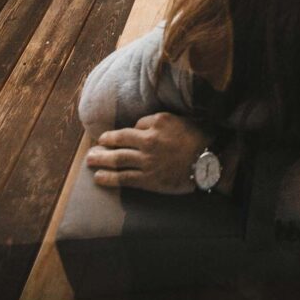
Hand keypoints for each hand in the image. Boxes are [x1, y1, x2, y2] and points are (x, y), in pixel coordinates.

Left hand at [86, 112, 209, 193]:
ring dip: (101, 159)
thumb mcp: (182, 120)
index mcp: (159, 121)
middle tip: (94, 146)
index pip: (137, 124)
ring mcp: (147, 160)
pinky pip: (124, 178)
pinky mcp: (148, 179)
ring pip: (118, 158)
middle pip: (121, 139)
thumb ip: (164, 122)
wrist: (209, 162)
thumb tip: (147, 126)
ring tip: (90, 159)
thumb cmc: (200, 139)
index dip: (131, 130)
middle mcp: (149, 139)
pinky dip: (109, 178)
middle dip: (105, 142)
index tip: (126, 136)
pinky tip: (98, 177)